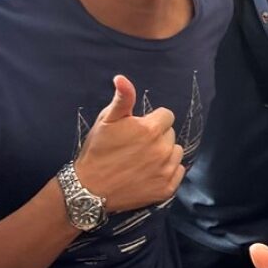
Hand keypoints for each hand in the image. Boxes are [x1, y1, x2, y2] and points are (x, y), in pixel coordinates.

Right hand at [74, 75, 184, 212]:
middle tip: (137, 146)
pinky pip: (178, 172)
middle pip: (170, 134)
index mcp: (150, 129)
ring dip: (165, 153)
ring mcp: (166, 170)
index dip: (152, 121)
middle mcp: (162, 149)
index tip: (138, 129)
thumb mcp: (106, 121)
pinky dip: (168, 171)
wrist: (89, 189)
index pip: (166, 116)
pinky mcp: (166, 188)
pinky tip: (150, 173)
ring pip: (176, 152)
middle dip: (158, 136)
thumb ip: (122, 98)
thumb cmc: (97, 151)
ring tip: (143, 160)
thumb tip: (122, 78)